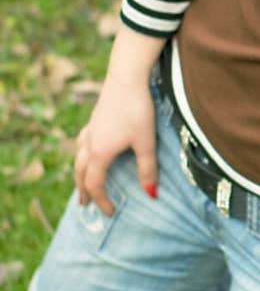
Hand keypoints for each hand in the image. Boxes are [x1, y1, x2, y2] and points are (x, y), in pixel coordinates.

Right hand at [74, 27, 165, 213]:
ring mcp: (90, 129)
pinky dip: (82, 154)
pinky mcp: (95, 119)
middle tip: (85, 204)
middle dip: (83, 190)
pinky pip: (82, 143)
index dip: (102, 201)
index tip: (110, 213)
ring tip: (83, 182)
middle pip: (81, 173)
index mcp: (99, 153)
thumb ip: (148, 170)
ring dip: (80, 173)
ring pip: (78, 157)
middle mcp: (89, 143)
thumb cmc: (137, 110)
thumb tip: (151, 195)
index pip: (95, 184)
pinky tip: (89, 151)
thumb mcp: (146, 142)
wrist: (126, 77)